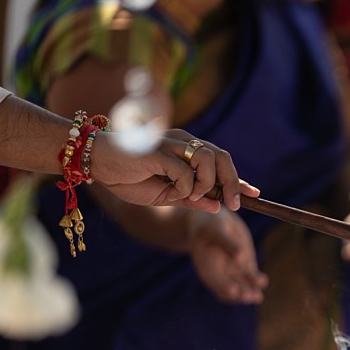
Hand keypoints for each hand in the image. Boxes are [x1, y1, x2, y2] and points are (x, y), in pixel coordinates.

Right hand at [90, 129, 258, 212]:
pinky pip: (184, 171)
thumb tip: (217, 207)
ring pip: (208, 159)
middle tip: (234, 204)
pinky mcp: (157, 151)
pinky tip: (176, 192)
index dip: (238, 179)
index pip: (220, 162)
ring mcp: (170, 144)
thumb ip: (191, 200)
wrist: (96, 164)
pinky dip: (186, 187)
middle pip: (222, 157)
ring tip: (194, 196)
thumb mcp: (165, 196)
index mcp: (185, 151)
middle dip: (233, 183)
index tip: (254, 195)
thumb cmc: (127, 178)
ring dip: (207, 183)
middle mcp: (182, 142)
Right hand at [187, 209, 268, 303]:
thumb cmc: (211, 224)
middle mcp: (218, 273)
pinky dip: (257, 282)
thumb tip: (241, 258)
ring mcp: (232, 271)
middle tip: (252, 296)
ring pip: (242, 286)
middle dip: (240, 294)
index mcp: (206, 266)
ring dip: (250, 292)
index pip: (214, 281)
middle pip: (229, 289)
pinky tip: (262, 281)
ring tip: (258, 296)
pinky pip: (251, 278)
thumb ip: (228, 244)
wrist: (214, 220)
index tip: (234, 291)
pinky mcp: (244, 266)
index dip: (223, 288)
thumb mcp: (217, 231)